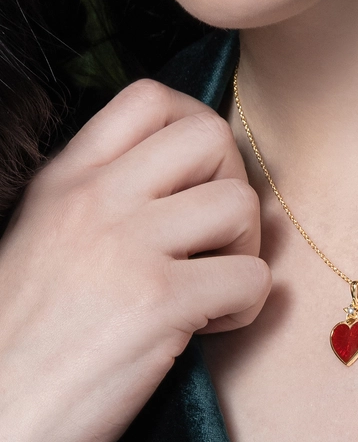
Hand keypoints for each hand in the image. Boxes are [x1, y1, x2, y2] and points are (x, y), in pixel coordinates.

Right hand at [0, 79, 269, 441]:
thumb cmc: (21, 343)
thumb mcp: (42, 240)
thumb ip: (100, 200)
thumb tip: (182, 183)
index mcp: (64, 181)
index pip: (149, 98)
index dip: (196, 129)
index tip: (198, 181)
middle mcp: (94, 200)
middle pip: (210, 136)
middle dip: (233, 182)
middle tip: (215, 237)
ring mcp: (126, 248)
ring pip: (241, 204)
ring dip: (245, 249)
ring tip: (211, 286)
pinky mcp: (157, 304)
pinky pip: (251, 279)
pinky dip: (244, 307)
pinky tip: (205, 328)